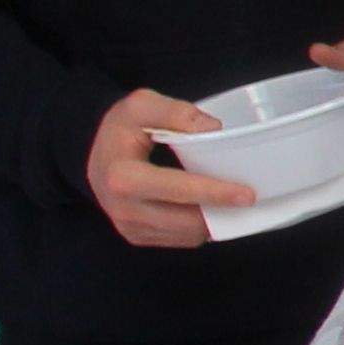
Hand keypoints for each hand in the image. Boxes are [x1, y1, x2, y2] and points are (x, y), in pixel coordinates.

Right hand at [88, 87, 252, 250]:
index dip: (213, 192)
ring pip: (187, 235)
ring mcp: (129, 227)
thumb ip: (177, 112)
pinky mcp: (137, 236)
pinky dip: (198, 226)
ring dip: (212, 221)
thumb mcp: (142, 105)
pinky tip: (207, 206)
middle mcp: (123, 209)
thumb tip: (214, 130)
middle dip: (220, 211)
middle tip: (248, 197)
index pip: (176, 190)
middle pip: (186, 221)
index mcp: (122, 177)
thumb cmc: (121, 128)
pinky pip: (179, 239)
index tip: (246, 195)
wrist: (96, 153)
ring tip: (229, 199)